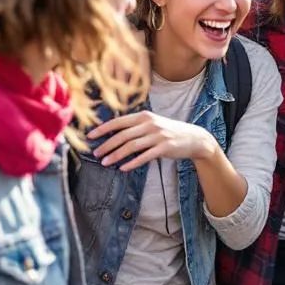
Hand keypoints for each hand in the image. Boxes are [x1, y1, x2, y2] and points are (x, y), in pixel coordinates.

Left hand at [88, 111, 216, 172]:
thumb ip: (135, 126)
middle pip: (123, 135)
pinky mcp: (164, 148)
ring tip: (105, 163)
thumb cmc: (169, 131)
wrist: (193, 138)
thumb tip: (113, 134)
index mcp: (144, 116)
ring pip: (131, 146)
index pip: (119, 121)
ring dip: (116, 155)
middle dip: (107, 145)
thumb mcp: (153, 124)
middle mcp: (150, 124)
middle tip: (95, 154)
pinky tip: (123, 168)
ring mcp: (158, 135)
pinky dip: (132, 163)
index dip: (103, 129)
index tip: (90, 136)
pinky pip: (145, 156)